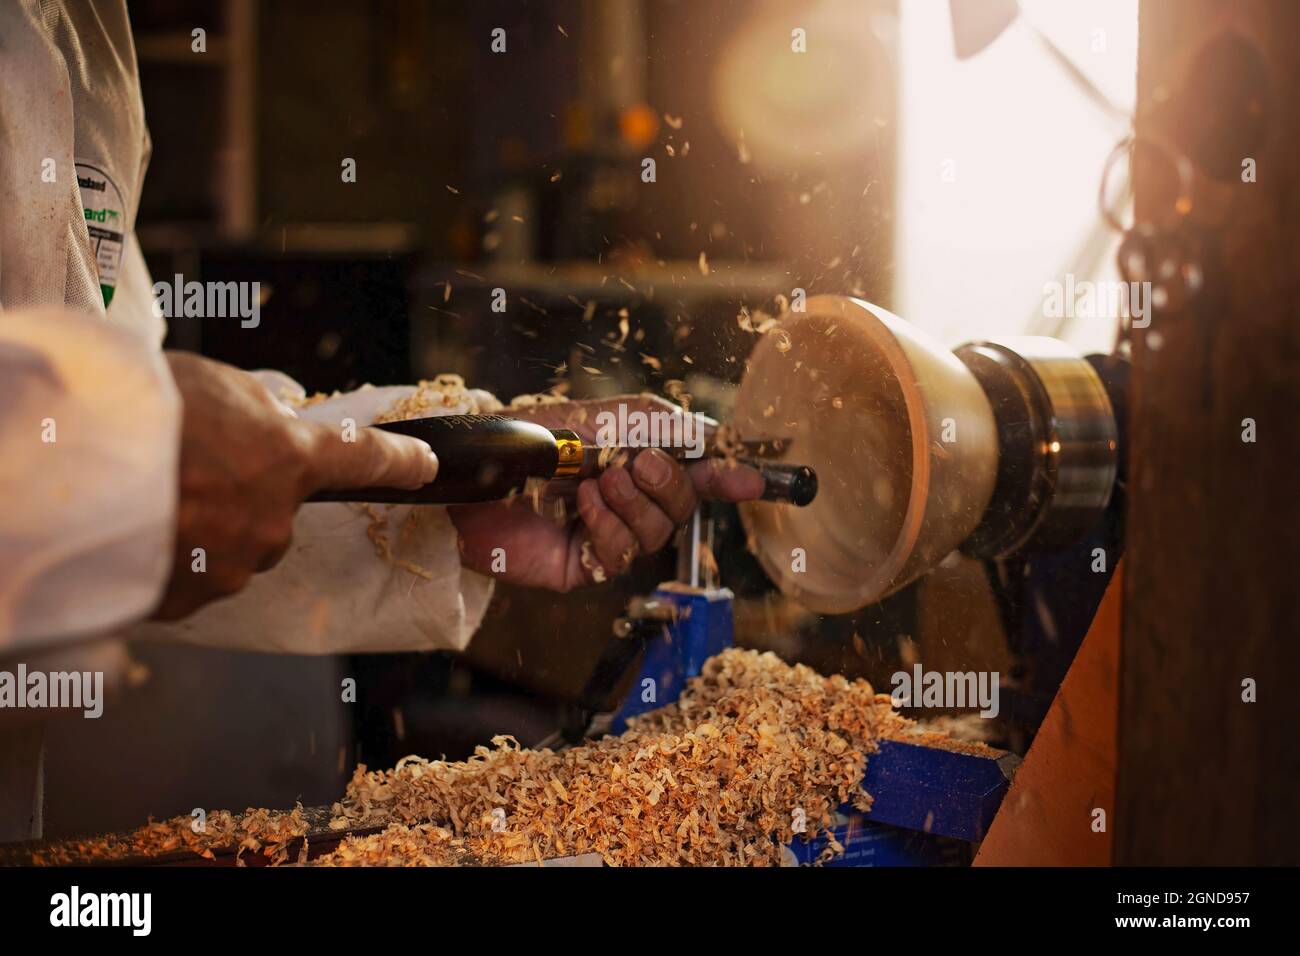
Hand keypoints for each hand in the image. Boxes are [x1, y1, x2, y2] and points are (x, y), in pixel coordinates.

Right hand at [152, 352, 437, 619]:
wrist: (76, 470)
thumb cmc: (140, 411)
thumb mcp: (212, 382)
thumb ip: (256, 407)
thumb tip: (275, 419)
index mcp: (288, 458)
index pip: (362, 460)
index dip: (397, 461)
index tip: (425, 465)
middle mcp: (273, 521)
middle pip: (272, 515)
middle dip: (238, 498)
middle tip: (184, 470)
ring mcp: (233, 567)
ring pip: (227, 551)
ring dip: (198, 530)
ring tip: (146, 499)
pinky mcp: (190, 600)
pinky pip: (187, 580)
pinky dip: (166, 561)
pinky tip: (134, 532)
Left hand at [449, 395, 764, 591]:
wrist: (478, 466)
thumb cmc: (538, 435)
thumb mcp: (608, 417)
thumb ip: (665, 426)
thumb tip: (717, 439)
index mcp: (640, 463)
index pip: (696, 475)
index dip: (727, 478)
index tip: (754, 480)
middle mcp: (629, 501)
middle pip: (682, 507)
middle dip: (668, 484)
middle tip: (638, 463)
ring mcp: (608, 535)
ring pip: (656, 533)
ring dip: (634, 503)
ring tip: (600, 480)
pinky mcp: (584, 565)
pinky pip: (621, 554)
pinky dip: (609, 526)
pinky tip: (585, 505)